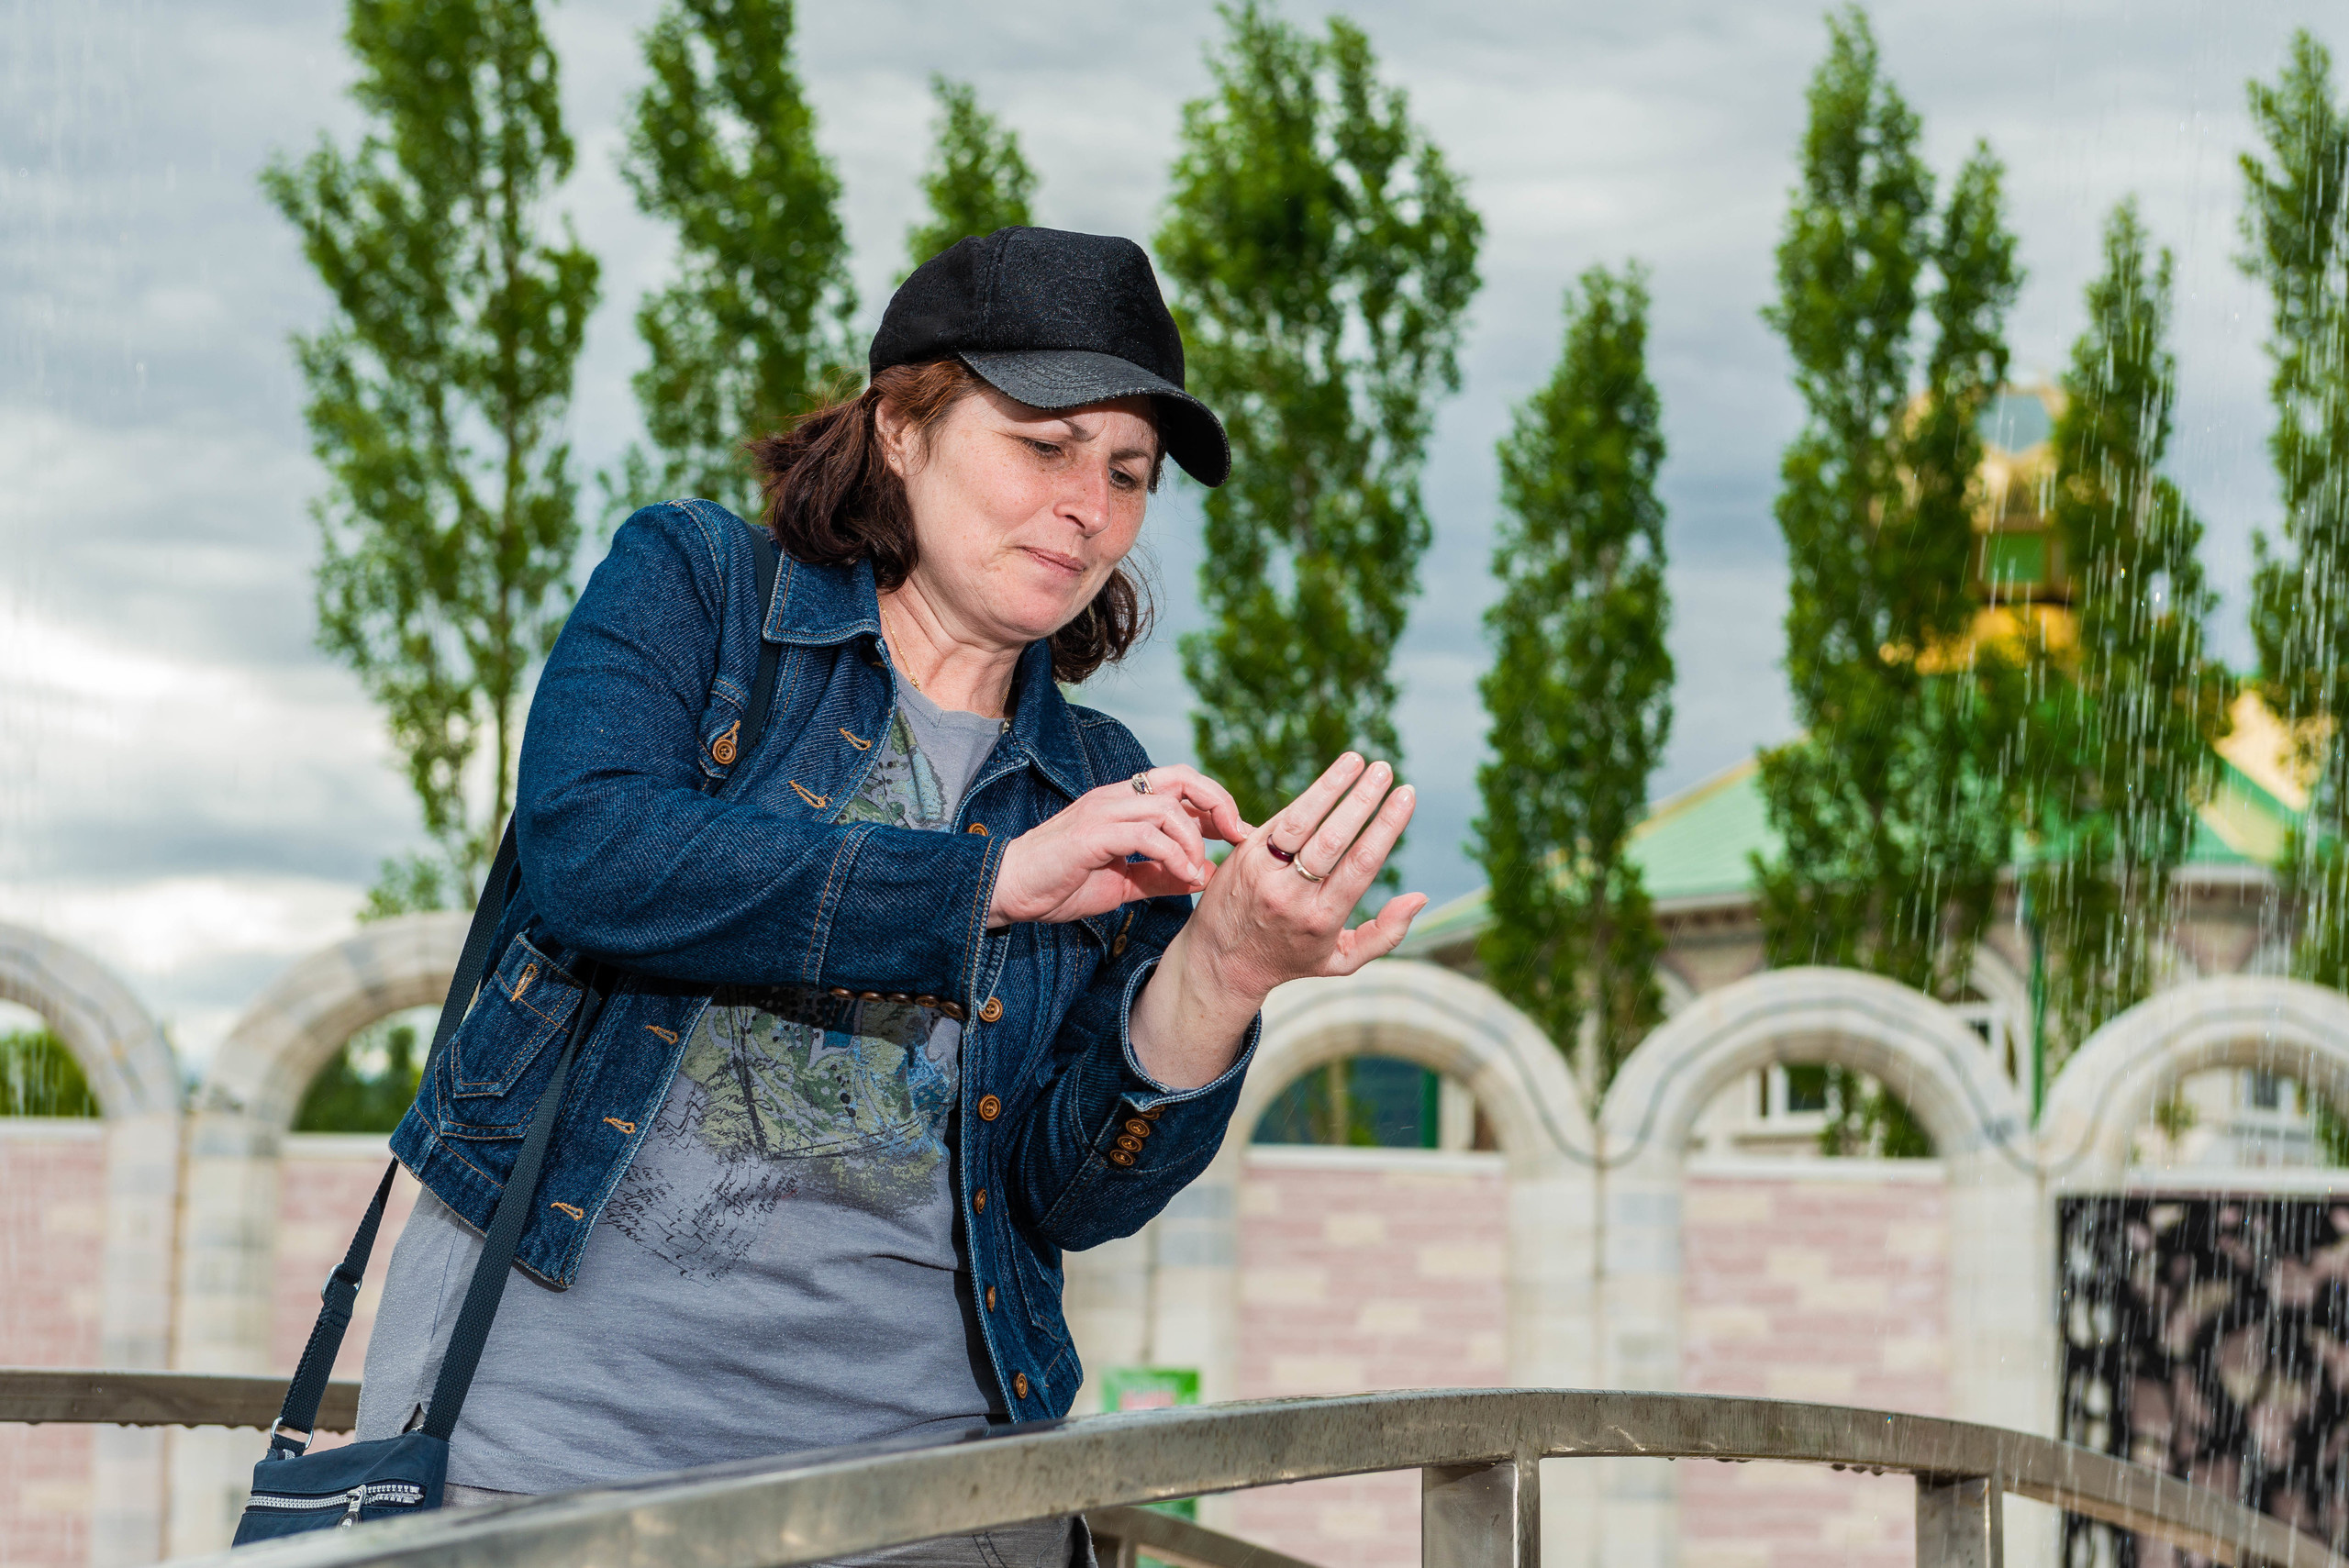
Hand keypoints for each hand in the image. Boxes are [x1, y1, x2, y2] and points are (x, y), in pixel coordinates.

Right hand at [987, 765, 1251, 927]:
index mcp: (1123, 803)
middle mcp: (1116, 797)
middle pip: (1182, 778)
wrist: (1009, 891)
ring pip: (1168, 807)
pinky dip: (1174, 855)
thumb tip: (1205, 876)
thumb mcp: (1124, 883)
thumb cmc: (1060, 884)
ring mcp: (1104, 810)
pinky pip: (1147, 835)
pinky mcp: (1093, 832)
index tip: (1237, 835)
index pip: (1180, 784)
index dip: (1216, 803)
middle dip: (1218, 803)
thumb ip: (1162, 875)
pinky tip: (1183, 876)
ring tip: (1198, 872)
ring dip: (1194, 841)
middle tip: (1235, 836)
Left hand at [1181, 754, 1426, 1004]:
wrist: (1221, 961)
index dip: (1386, 825)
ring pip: (1300, 822)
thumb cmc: (1291, 957)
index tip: (1406, 795)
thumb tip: (1420, 897)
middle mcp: (1290, 896)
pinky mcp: (1243, 855)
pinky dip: (1307, 798)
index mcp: (1321, 919)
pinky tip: (1330, 779)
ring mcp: (1263, 873)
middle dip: (1361, 800)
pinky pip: (1279, 821)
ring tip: (1356, 760)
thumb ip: (1385, 934)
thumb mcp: (1341, 961)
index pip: (1360, 864)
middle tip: (1385, 769)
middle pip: (1332, 839)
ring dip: (1330, 787)